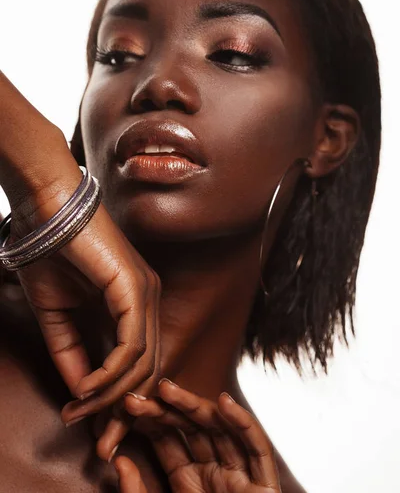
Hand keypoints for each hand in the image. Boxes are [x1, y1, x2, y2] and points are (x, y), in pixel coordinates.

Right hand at [6, 160, 160, 425]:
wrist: (46, 209)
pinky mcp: (136, 288)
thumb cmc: (51, 252)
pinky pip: (131, 345)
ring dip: (111, 396)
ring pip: (142, 363)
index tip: (93, 428)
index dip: (119, 399)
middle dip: (121, 409)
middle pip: (147, 369)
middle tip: (94, 436)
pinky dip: (110, 373)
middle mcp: (149, 301)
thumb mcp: (57, 314)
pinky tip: (87, 388)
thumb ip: (70, 351)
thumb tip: (78, 392)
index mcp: (135, 305)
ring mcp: (147, 294)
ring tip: (81, 413)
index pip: (139, 363)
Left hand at [114, 379, 281, 491]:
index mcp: (187, 481)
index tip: (126, 404)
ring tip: (168, 391)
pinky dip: (243, 423)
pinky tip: (222, 402)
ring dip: (197, 407)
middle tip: (143, 393)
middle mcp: (213, 473)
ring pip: (221, 431)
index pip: (168, 441)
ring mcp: (239, 477)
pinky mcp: (264, 486)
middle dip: (168, 410)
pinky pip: (256, 448)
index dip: (149, 421)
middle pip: (192, 430)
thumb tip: (119, 461)